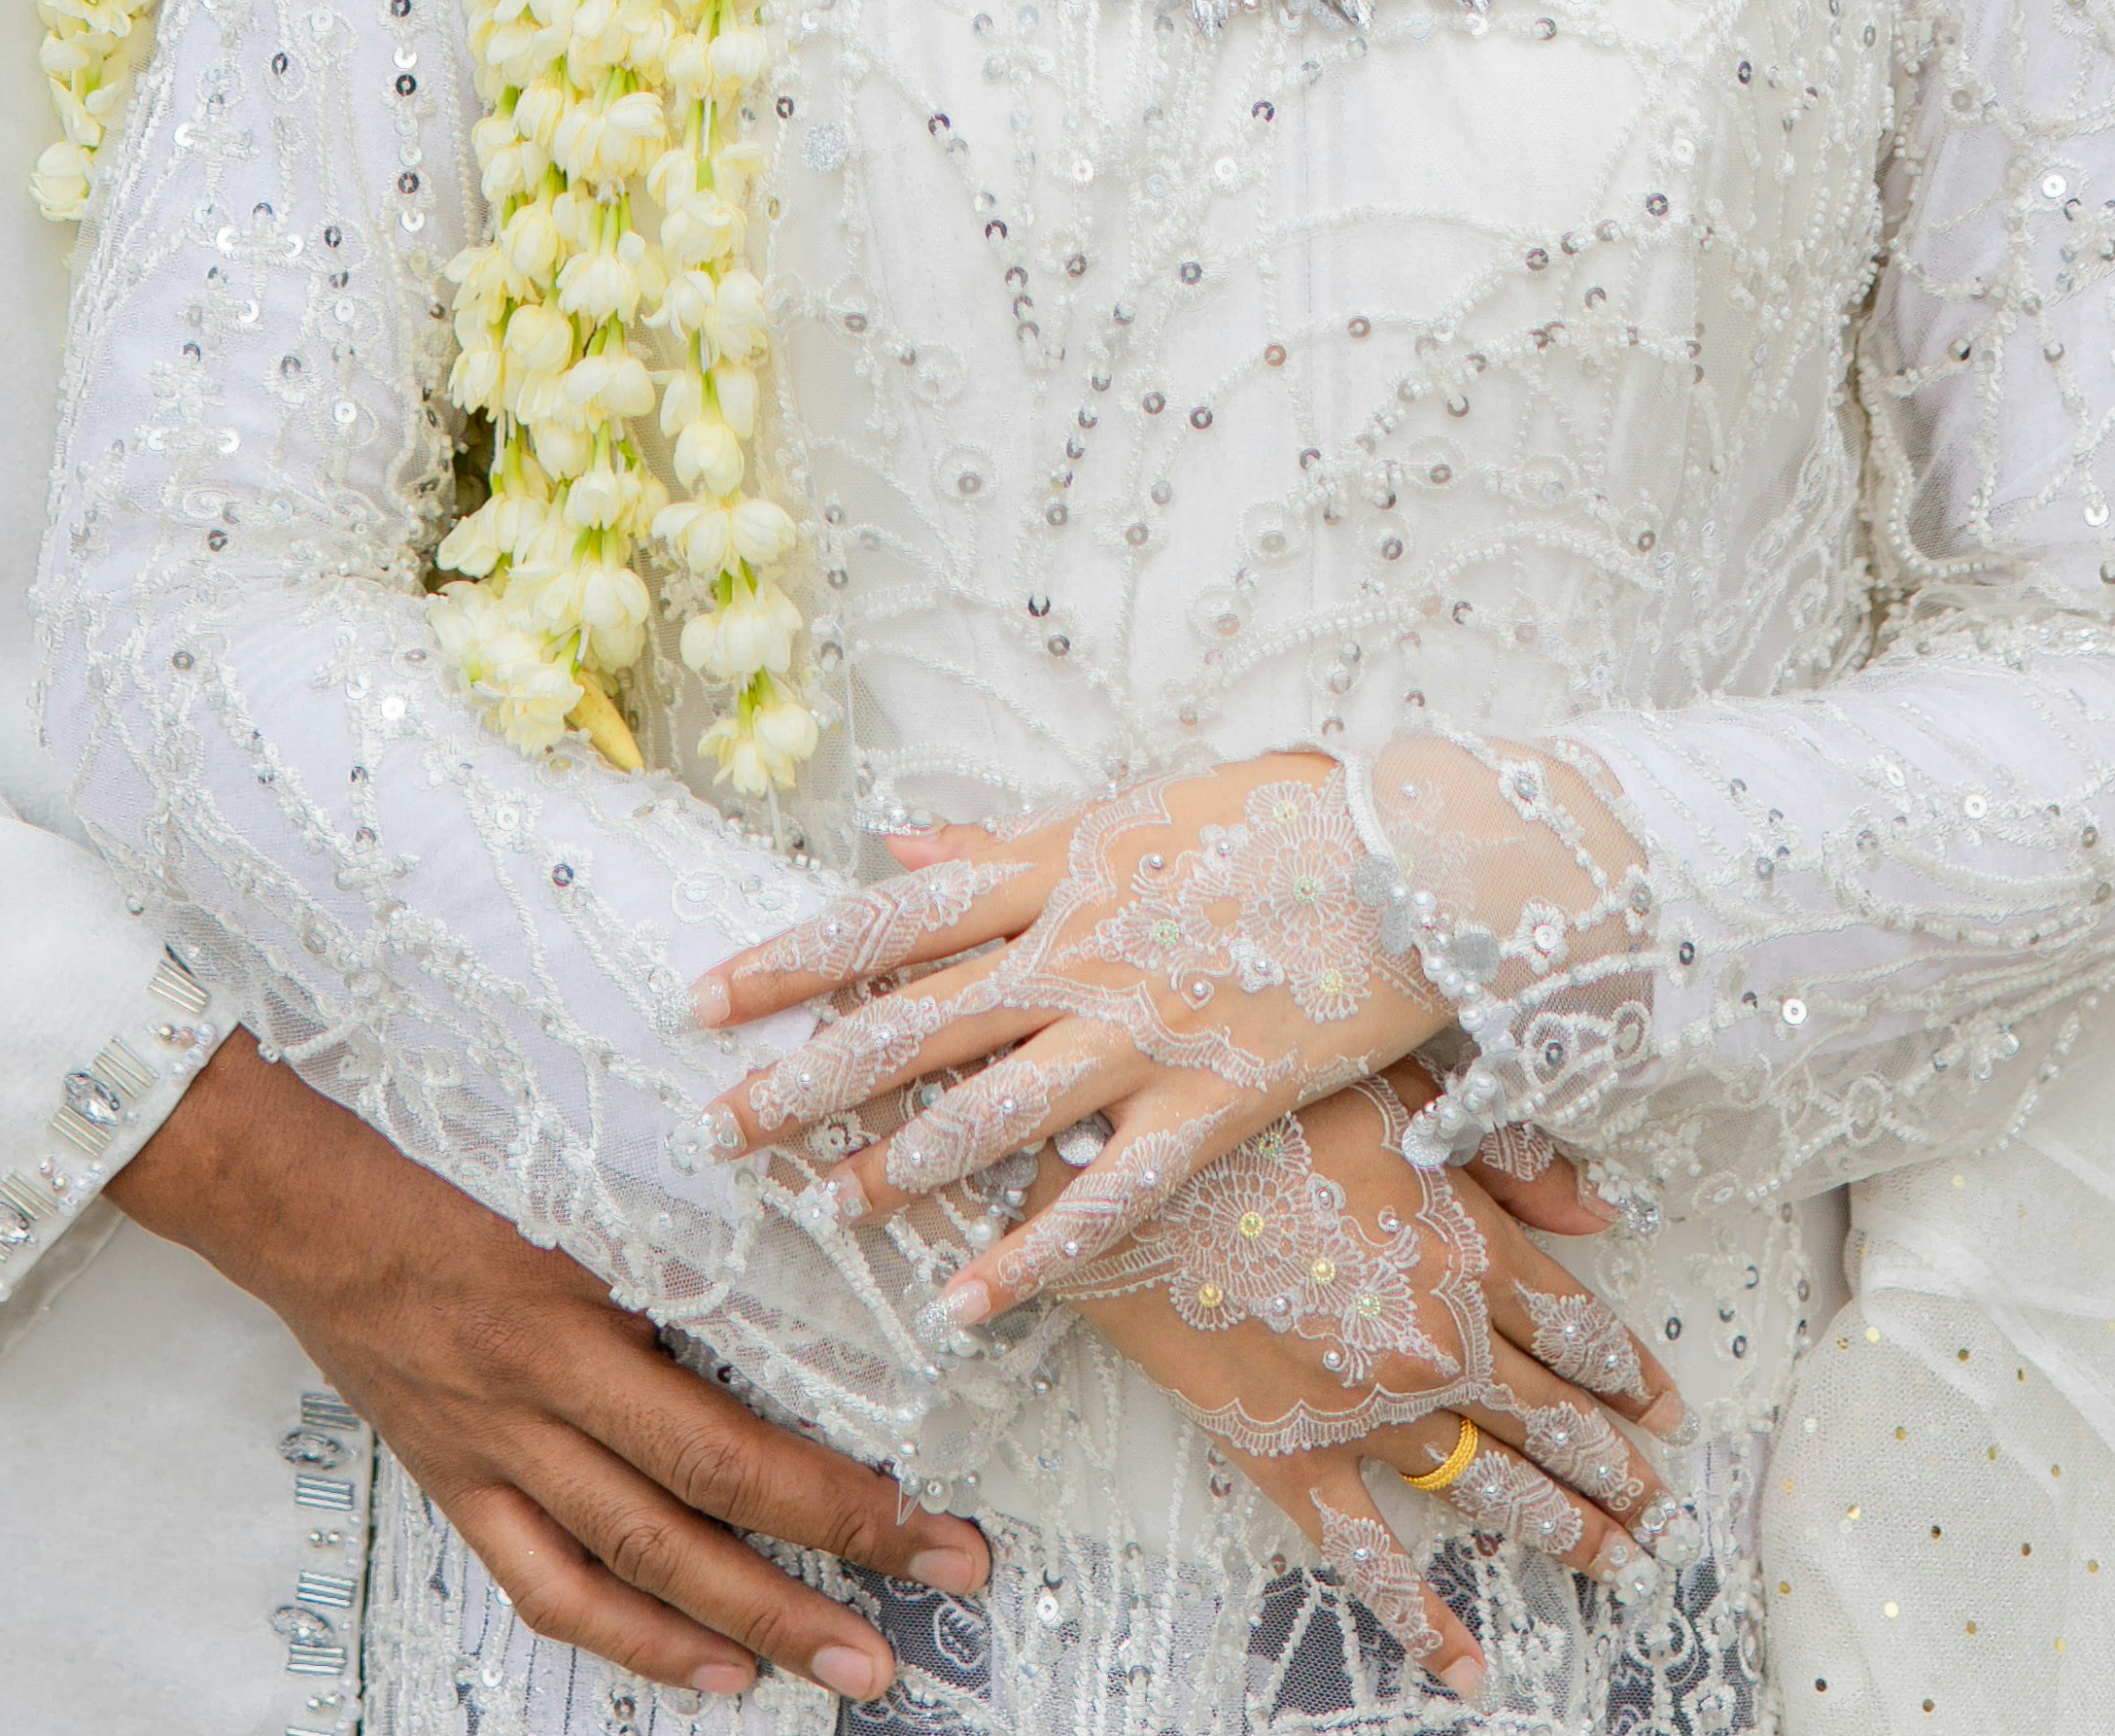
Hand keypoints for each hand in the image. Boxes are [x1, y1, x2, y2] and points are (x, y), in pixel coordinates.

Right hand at [110, 1029, 990, 1707]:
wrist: (297, 1196)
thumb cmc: (436, 1154)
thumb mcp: (572, 1175)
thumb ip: (668, 1236)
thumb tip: (793, 1287)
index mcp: (574, 1315)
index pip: (731, 1440)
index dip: (838, 1498)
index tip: (927, 1524)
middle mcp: (537, 1402)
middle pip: (701, 1516)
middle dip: (827, 1572)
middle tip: (932, 1597)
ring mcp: (493, 1454)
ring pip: (631, 1572)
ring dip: (743, 1629)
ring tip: (836, 1666)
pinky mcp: (459, 1480)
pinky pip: (546, 1585)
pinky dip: (629, 1639)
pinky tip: (698, 1667)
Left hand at [695, 754, 1440, 1323]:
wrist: (1410, 860)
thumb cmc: (1270, 819)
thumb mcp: (1125, 809)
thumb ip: (1004, 842)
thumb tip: (892, 844)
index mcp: (1053, 868)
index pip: (889, 921)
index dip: (790, 962)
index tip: (703, 998)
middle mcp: (1078, 953)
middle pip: (914, 1023)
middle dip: (809, 1079)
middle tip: (718, 1129)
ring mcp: (1140, 1034)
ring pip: (990, 1114)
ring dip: (899, 1169)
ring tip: (823, 1211)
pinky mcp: (1209, 1106)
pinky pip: (1102, 1197)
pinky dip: (1028, 1257)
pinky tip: (961, 1306)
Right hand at [1041, 1077, 1680, 1710]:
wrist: (1111, 1164)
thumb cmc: (1254, 1098)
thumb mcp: (1399, 1087)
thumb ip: (1510, 1155)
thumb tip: (1599, 1215)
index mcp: (1467, 1249)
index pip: (1582, 1333)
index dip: (1633, 1375)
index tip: (1665, 1408)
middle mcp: (1434, 1344)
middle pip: (1553, 1421)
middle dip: (1618, 1469)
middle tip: (1660, 1509)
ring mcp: (1365, 1411)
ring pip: (1492, 1488)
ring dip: (1565, 1529)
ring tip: (1617, 1561)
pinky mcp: (1293, 1454)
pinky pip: (1369, 1556)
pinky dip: (1424, 1619)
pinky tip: (1473, 1669)